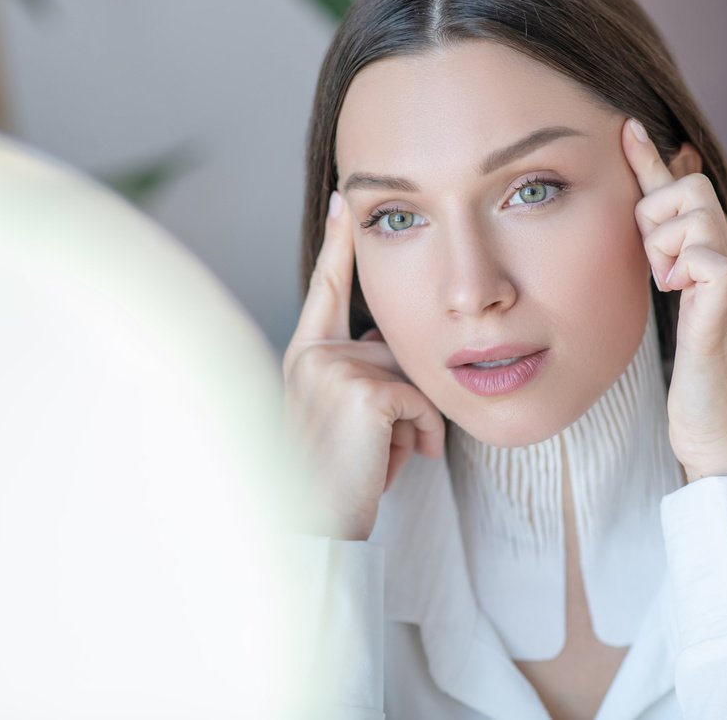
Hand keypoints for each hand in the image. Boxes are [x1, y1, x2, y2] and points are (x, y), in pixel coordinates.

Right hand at [283, 191, 445, 539]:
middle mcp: (313, 355)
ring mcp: (336, 369)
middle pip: (395, 351)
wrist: (314, 526)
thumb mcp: (342, 415)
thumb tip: (396, 354)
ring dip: (412, 426)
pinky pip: (423, 403)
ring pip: (413, 379)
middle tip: (371, 451)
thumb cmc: (336, 477)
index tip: (343, 200)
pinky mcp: (364, 391)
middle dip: (403, 403)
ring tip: (377, 459)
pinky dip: (421, 437)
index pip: (326, 288)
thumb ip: (362, 374)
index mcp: (304, 356)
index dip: (337, 244)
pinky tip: (391, 463)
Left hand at [623, 118, 726, 482]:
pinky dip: (681, 269)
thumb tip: (645, 238)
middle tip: (654, 267)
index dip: (653, 160)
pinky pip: (703, 253)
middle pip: (689, 187)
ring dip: (663, 246)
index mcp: (711, 258)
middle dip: (656, 212)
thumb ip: (663, 272)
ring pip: (692, 213)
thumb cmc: (693, 381)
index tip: (627, 127)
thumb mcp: (670, 314)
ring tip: (668, 290)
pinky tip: (680, 300)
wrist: (720, 433)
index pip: (681, 193)